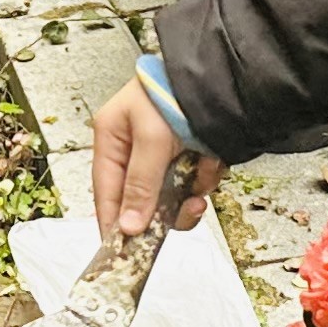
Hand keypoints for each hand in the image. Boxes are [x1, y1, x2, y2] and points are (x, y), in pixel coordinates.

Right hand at [90, 77, 223, 237]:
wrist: (221, 74)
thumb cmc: (173, 93)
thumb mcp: (151, 140)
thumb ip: (140, 186)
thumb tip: (127, 228)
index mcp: (112, 138)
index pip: (106, 192)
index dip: (113, 223)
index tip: (121, 253)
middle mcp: (135, 148)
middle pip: (143, 200)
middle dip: (168, 207)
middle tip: (188, 208)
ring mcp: (164, 153)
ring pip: (173, 195)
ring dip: (192, 190)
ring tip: (205, 172)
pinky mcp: (189, 154)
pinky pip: (194, 182)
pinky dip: (206, 175)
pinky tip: (214, 159)